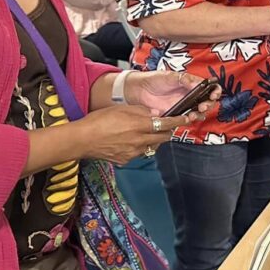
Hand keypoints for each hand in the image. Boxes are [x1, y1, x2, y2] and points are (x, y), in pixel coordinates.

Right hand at [74, 105, 191, 164]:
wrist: (82, 140)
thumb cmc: (99, 120)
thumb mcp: (121, 108)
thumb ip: (141, 111)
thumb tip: (156, 113)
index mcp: (140, 125)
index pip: (166, 123)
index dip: (179, 121)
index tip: (187, 119)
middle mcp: (140, 141)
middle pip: (163, 138)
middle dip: (168, 132)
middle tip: (168, 126)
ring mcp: (134, 153)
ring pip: (152, 147)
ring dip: (154, 140)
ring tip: (147, 133)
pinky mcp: (126, 160)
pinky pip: (140, 153)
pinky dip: (141, 147)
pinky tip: (132, 142)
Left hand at [126, 71, 218, 117]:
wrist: (137, 90)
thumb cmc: (153, 79)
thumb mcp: (170, 76)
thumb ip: (185, 80)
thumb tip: (199, 84)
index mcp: (191, 83)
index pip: (209, 87)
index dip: (214, 91)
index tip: (213, 95)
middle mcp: (190, 95)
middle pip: (207, 102)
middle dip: (208, 105)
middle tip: (203, 106)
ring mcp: (183, 106)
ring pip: (199, 112)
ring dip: (200, 114)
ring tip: (194, 114)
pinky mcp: (176, 115)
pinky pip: (187, 119)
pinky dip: (190, 120)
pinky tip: (187, 118)